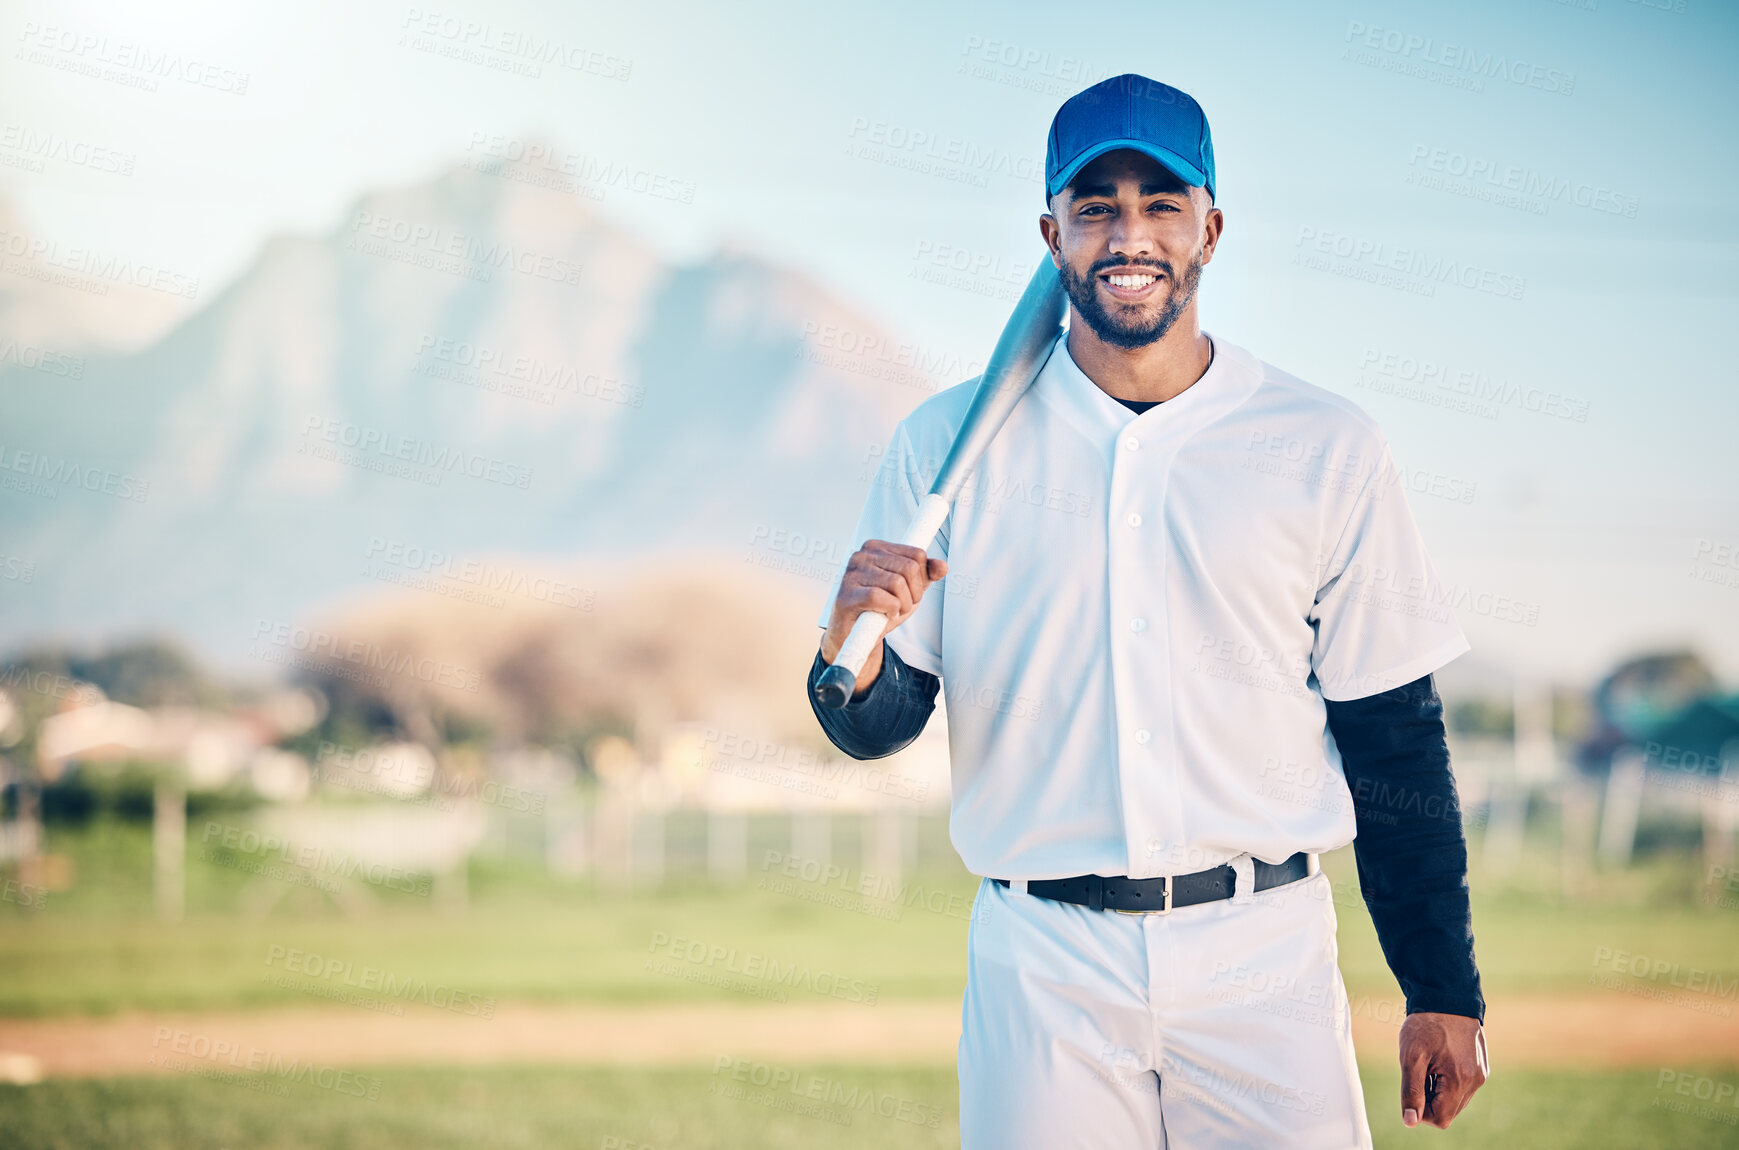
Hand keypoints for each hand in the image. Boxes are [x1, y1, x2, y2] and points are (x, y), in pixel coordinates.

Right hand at [820, 540, 946, 693]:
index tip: (909, 592)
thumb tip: (942, 566)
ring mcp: (852, 574)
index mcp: (876, 548)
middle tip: (901, 606)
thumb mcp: (910, 589)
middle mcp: (862, 555)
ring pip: (897, 583)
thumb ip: (926, 575)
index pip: (917, 554)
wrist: (856, 636)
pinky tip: (883, 615)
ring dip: (902, 605)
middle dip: (913, 594)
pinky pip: (880, 598)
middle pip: (909, 568)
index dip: (921, 579)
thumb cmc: (882, 608)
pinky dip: (889, 610)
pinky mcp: (846, 595)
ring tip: (892, 611)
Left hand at [1398, 1012, 1488, 1128]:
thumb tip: (1410, 1121)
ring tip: (1429, 1062)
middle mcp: (1476, 1081)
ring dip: (1437, 1089)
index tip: (1411, 1087)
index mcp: (1461, 1080)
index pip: (1440, 1118)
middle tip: (1419, 1070)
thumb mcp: (1411, 1056)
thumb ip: (1411, 1091)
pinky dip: (1447, 1081)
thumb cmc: (1426, 1024)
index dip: (1420, 1110)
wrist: (1447, 996)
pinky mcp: (1481, 1067)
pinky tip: (1439, 1059)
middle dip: (1429, 1098)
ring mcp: (1481, 1074)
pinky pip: (1463, 1087)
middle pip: (1448, 1111)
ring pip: (1455, 1100)